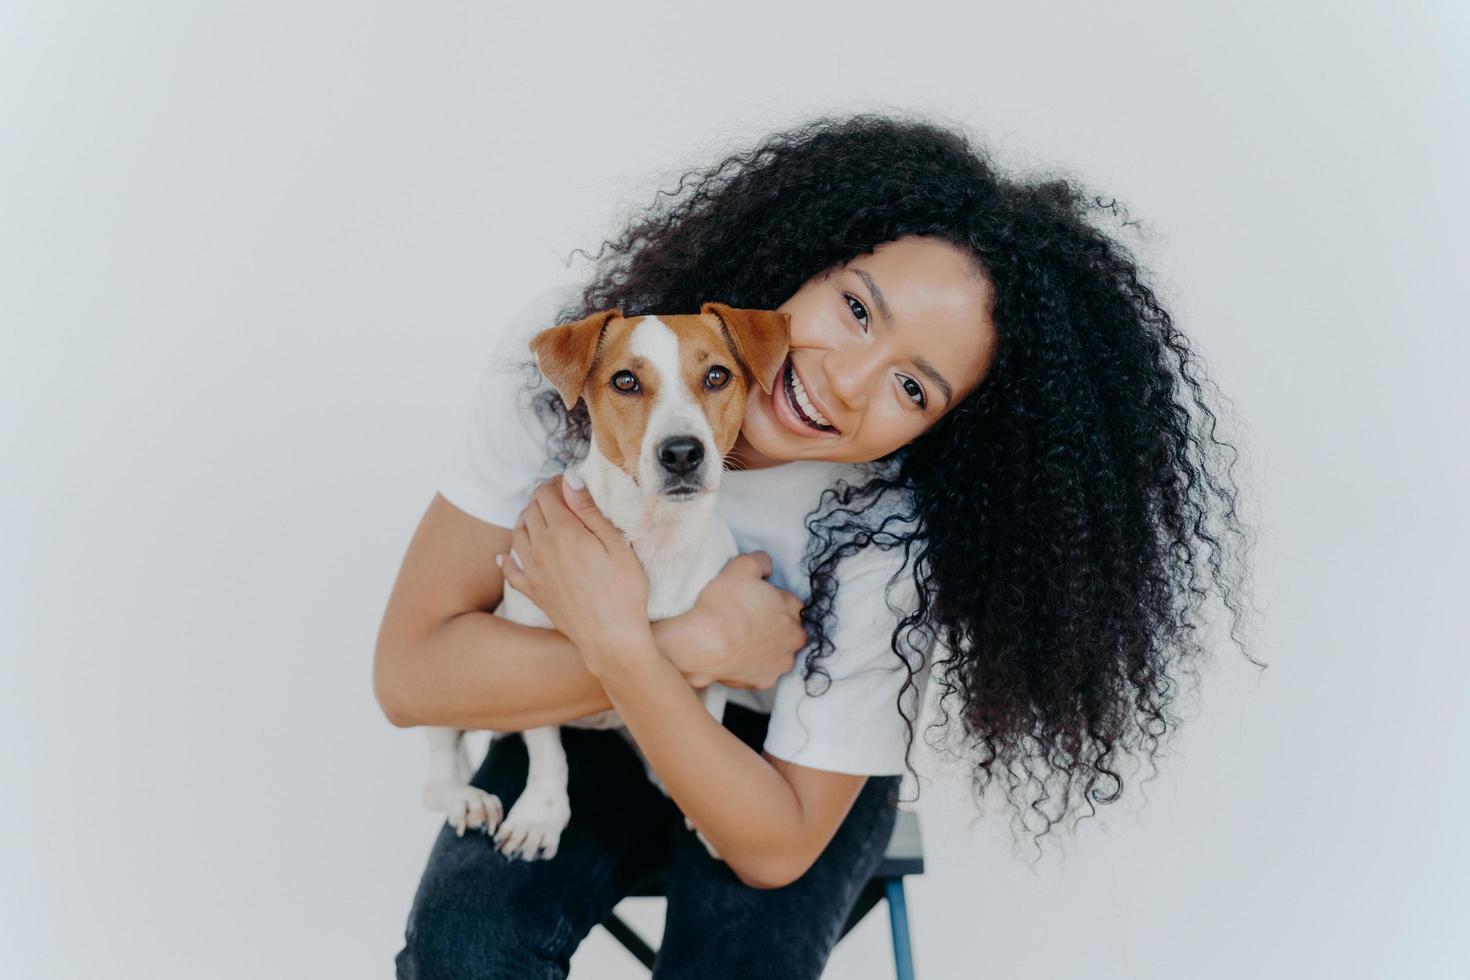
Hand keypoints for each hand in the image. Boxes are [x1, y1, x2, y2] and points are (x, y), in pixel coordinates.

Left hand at [498, 474, 653, 674]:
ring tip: (539, 516)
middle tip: (559, 497)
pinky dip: (504, 560)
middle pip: (531, 511)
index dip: (556, 483)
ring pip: (517, 534)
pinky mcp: (533, 593)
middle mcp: (541, 548)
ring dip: (525, 519)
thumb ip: (589, 510)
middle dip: (542, 498)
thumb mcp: (616, 544)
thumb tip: (570, 479)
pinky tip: (502, 556)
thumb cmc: (623, 590)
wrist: (611, 638)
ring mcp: (534, 572)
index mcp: (563, 532)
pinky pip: (510, 571)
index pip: (547, 494)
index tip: (569, 482)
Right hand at [669, 551, 808, 690]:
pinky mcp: (765, 681)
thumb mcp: (741, 566)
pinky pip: (761, 671)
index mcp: (792, 608)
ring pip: (777, 652)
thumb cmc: (723, 604)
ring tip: (741, 641)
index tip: (753, 602)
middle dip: (773, 625)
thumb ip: (760, 561)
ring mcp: (781, 663)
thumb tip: (767, 567)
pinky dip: (752, 666)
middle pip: (788, 629)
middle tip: (747, 621)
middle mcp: (794, 638)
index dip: (770, 600)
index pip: (789, 601)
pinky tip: (736, 658)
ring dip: (766, 647)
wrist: (703, 644)